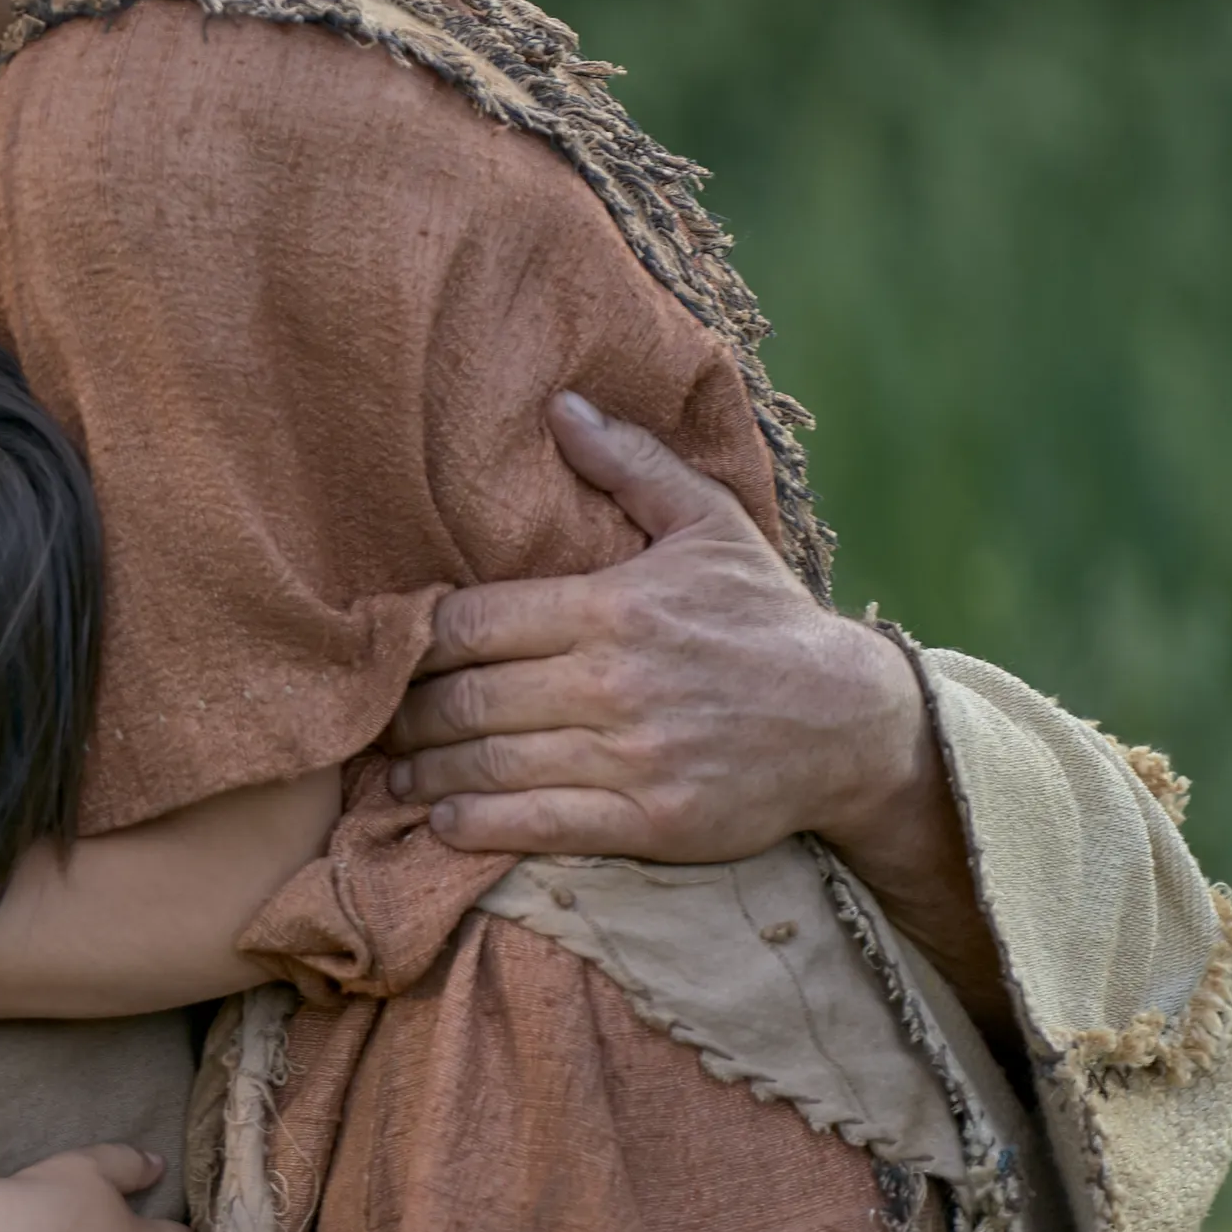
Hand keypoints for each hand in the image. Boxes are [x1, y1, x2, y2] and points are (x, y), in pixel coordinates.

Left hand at [386, 393, 933, 863]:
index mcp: (614, 607)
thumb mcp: (709, 525)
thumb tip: (559, 406)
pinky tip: (444, 819)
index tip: (392, 653)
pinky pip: (536, 825)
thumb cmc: (765, 618)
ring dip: (427, 773)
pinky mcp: (651, 821)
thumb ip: (631, 465)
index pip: (473, 622)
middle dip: (408, 713)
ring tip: (396, 773)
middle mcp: (615, 682)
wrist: (853, 722)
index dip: (417, 641)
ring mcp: (632, 756)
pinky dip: (476, 825)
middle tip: (378, 720)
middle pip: (467, 697)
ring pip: (491, 764)